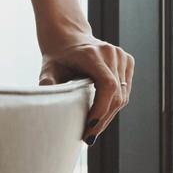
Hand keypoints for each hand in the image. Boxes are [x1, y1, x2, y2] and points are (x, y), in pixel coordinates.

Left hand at [37, 27, 134, 144]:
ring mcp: (121, 55)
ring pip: (122, 95)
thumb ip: (48, 84)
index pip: (108, 86)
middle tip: (89, 137)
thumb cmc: (56, 55)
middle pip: (116, 95)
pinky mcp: (127, 60)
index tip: (90, 128)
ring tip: (94, 128)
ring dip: (109, 114)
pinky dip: (115, 104)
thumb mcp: (48, 69)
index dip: (102, 110)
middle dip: (102, 119)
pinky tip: (102, 112)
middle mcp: (110, 53)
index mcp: (92, 53)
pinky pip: (125, 90)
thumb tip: (45, 105)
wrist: (68, 35)